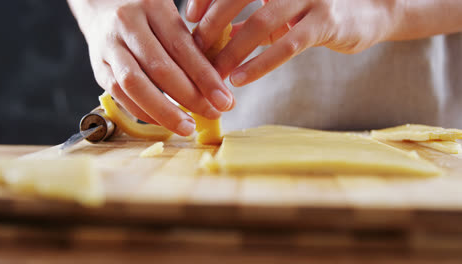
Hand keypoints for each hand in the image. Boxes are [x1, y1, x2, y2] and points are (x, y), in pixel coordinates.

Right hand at [68, 0, 234, 135]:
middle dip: (190, 98)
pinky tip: (164, 121)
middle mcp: (127, 24)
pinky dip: (144, 112)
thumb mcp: (169, 16)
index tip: (224, 100)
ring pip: (135, 84)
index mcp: (153, 7)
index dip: (206, 78)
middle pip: (160, 68)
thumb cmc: (145, 13)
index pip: (183, 48)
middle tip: (213, 114)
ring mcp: (108, 46)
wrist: (99, 4)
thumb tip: (216, 85)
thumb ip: (190, 45)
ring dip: (165, 111)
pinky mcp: (98, 66)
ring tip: (188, 127)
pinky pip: (119, 94)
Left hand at [187, 0, 397, 85]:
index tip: (190, 18)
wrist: (370, 12)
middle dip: (212, 24)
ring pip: (260, 22)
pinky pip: (285, 45)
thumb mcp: (281, 12)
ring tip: (214, 73)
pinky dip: (259, 64)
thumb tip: (216, 37)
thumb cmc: (317, 12)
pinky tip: (240, 79)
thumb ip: (251, 20)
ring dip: (231, 50)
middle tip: (195, 50)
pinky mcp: (326, 22)